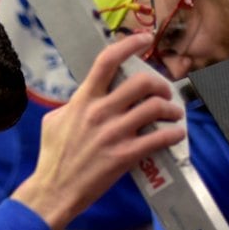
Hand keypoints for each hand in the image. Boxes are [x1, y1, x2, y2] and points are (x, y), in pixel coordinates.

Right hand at [12, 32, 184, 229]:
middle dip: (159, 85)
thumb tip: (86, 97)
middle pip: (141, 83)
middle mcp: (100, 112)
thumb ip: (73, 105)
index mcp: (83, 100)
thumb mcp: (54, 121)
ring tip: (173, 114)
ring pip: (155, 108)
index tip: (145, 39)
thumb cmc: (52, 157)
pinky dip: (173, 133)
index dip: (129, 45)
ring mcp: (114, 134)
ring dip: (171, 109)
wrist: (54, 190)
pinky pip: (159, 138)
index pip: (107, 61)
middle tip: (163, 93)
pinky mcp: (126, 155)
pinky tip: (176, 134)